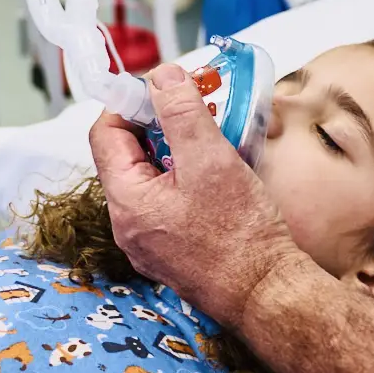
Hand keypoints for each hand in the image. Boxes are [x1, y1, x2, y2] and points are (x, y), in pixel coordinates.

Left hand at [88, 64, 306, 328]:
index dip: (131, 104)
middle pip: (129, 157)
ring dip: (179, 153)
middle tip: (198, 110)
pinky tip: (222, 177)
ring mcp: (150, 244)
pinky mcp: (174, 255)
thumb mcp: (210, 160)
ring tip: (216, 140)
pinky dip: (189, 181)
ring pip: (153, 181)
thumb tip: (161, 77)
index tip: (165, 90)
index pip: (105, 134)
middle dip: (161, 126)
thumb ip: (180, 113)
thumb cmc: (240, 235)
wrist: (268, 295)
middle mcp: (129, 226)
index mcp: (126, 201)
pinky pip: (170, 205)